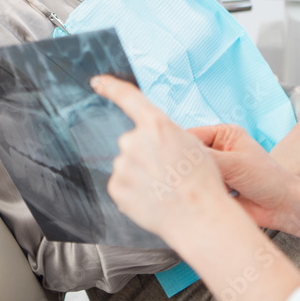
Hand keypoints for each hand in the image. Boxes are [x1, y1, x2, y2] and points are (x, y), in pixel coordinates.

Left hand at [91, 75, 232, 240]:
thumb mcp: (191, 144)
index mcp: (155, 124)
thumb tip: (151, 140)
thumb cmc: (201, 182)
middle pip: (134, 141)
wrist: (199, 218)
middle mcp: (133, 141)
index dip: (110, 86)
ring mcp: (122, 165)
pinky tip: (153, 198)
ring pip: (129, 164)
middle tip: (169, 171)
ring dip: (142, 173)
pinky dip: (135, 191)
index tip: (98, 82)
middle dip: (147, 153)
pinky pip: (123, 184)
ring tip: (165, 188)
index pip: (127, 97)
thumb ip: (164, 134)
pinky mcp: (116, 188)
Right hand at [188, 122, 297, 231]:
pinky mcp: (213, 191)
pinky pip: (196, 191)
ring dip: (192, 183)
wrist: (283, 209)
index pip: (191, 135)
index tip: (171, 158)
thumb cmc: (268, 179)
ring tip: (197, 190)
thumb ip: (206, 158)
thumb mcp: (235, 163)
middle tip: (185, 178)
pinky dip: (195, 195)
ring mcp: (215, 172)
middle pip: (189, 155)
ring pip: (191, 175)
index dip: (180, 146)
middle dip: (186, 167)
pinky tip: (199, 200)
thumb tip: (177, 154)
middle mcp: (217, 151)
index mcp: (223, 135)